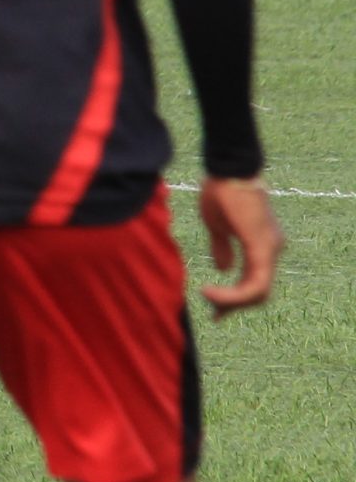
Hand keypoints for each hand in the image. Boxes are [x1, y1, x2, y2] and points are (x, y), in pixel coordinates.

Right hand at [196, 175, 283, 316]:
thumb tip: (223, 269)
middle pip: (259, 292)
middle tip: (214, 312)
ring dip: (232, 301)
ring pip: (258, 292)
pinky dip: (234, 293)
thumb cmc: (221, 191)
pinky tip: (212, 292)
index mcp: (262, 244)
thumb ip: (222, 248)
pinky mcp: (263, 248)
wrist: (228, 168)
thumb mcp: (218, 225)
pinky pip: (254, 283)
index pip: (255, 281)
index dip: (235, 298)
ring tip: (208, 299)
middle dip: (234, 305)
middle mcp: (273, 250)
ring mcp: (271, 250)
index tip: (215, 308)